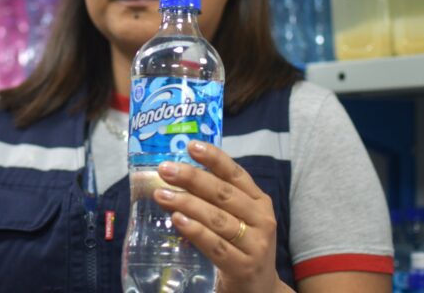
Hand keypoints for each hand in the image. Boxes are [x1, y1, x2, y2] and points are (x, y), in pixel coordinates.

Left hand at [153, 141, 286, 292]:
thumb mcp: (238, 218)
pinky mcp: (243, 266)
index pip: (236, 174)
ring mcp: (255, 244)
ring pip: (217, 218)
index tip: (191, 145)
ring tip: (162, 195)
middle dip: (192, 178)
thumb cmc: (241, 246)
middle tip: (166, 170)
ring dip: (187, 204)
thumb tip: (178, 174)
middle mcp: (261, 218)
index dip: (214, 158)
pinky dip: (195, 231)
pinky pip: (215, 245)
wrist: (260, 289)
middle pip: (223, 194)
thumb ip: (217, 198)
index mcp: (259, 201)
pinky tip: (177, 220)